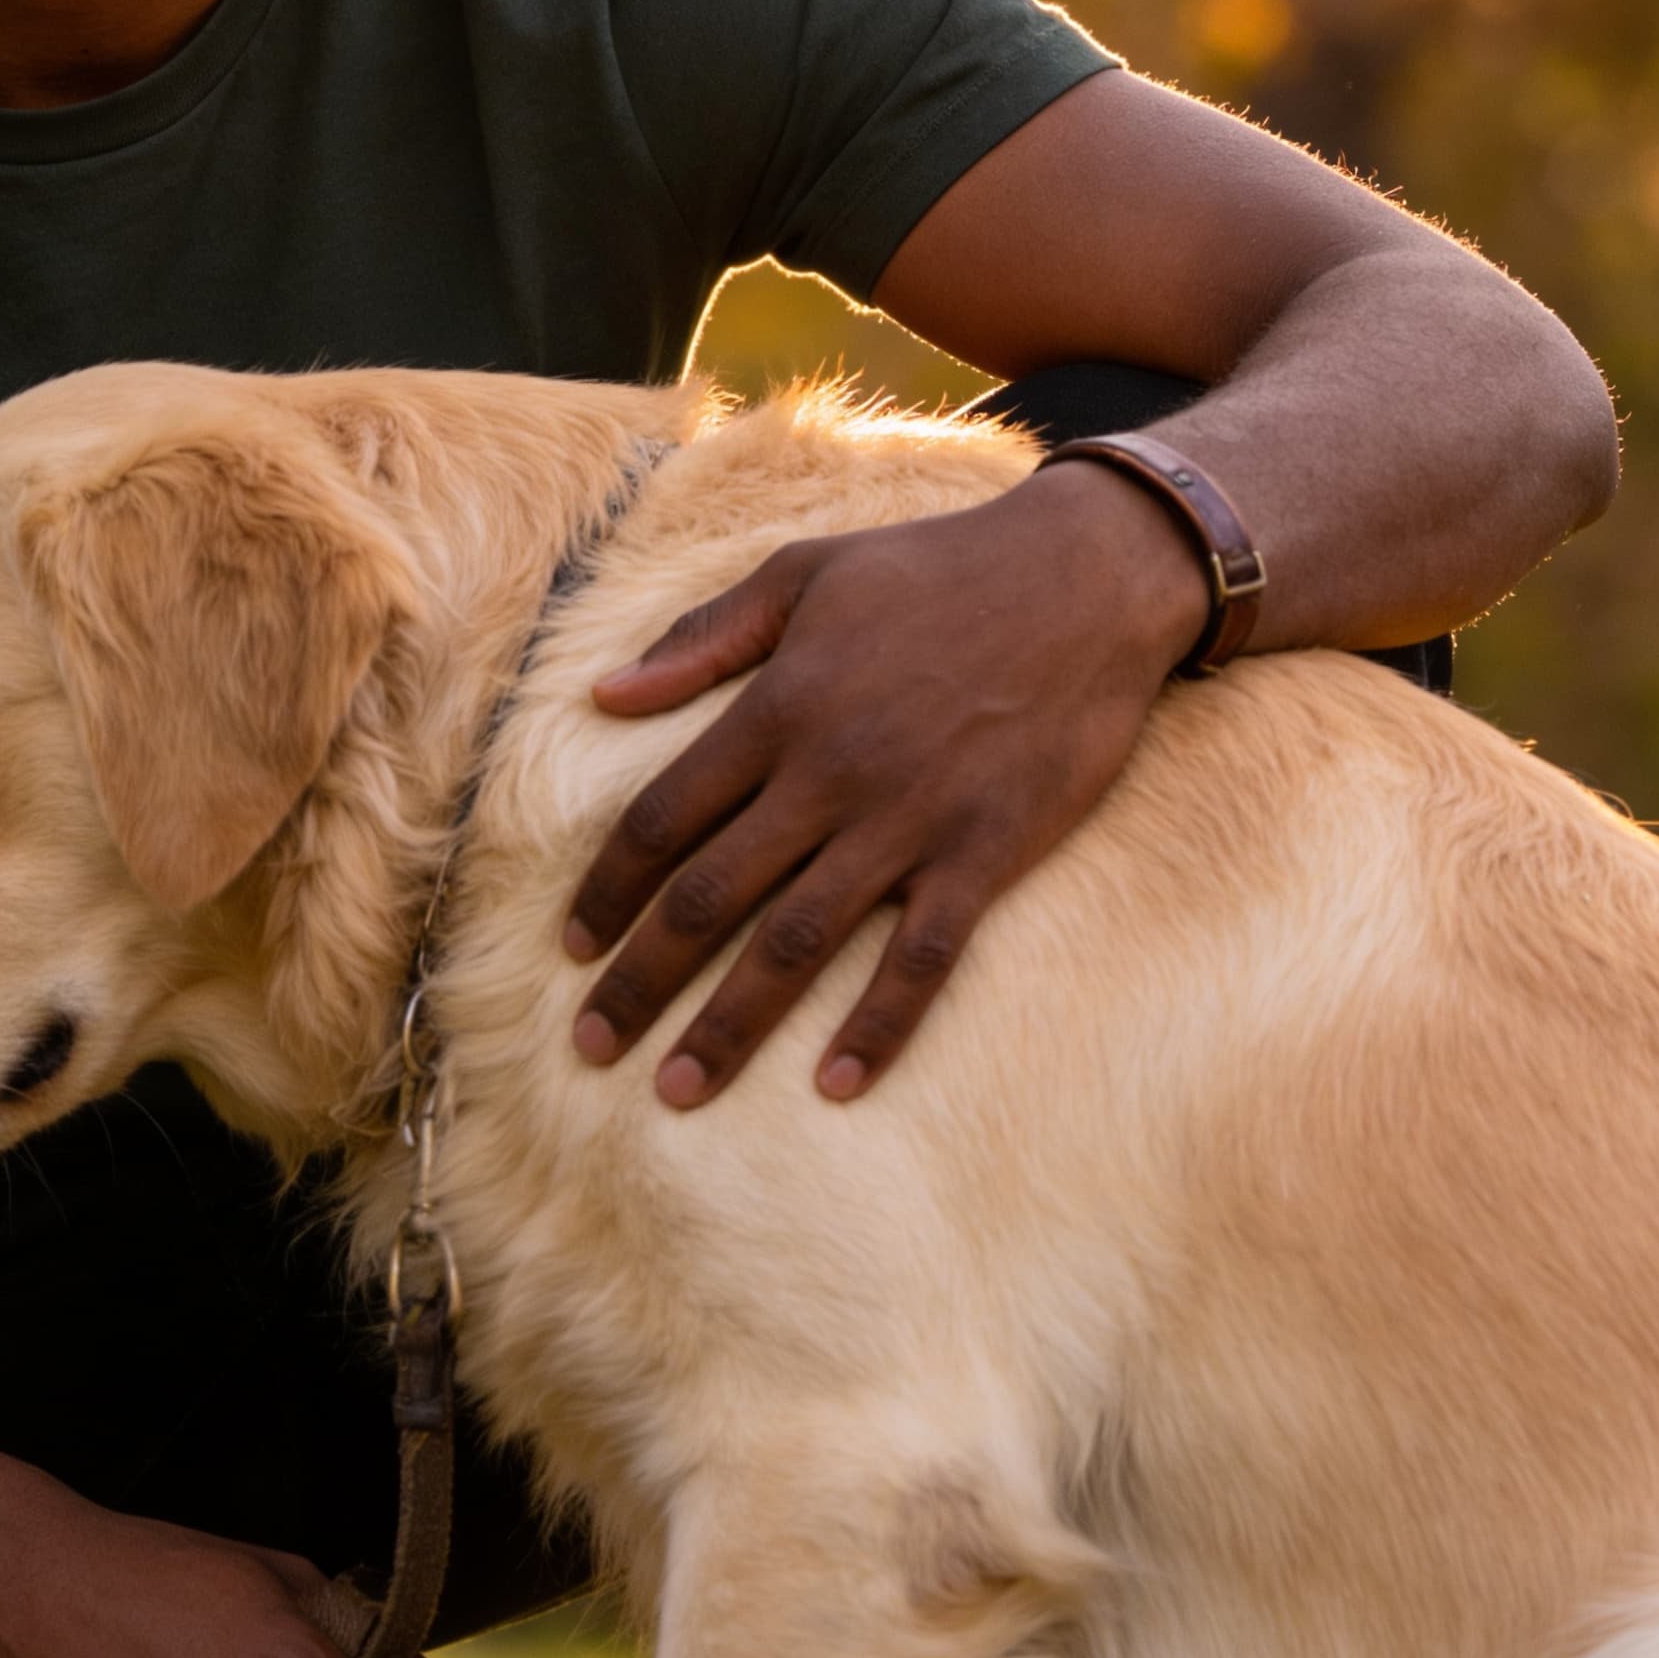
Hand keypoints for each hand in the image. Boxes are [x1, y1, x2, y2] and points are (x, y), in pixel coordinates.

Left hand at [562, 462, 1205, 1107]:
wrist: (1086, 579)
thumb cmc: (937, 567)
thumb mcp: (803, 574)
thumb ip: (701, 638)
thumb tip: (604, 693)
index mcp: (778, 707)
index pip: (664, 819)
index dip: (609, 890)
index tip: (572, 949)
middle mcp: (829, 775)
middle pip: (710, 898)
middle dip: (642, 981)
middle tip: (593, 1047)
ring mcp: (909, 820)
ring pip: (798, 943)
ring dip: (731, 1023)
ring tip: (677, 1090)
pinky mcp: (986, 851)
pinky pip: (923, 958)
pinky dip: (879, 1024)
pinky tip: (837, 1083)